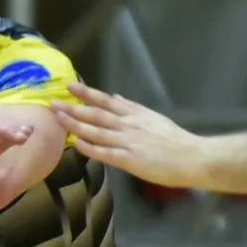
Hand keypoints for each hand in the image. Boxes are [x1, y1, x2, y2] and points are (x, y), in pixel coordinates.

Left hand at [51, 81, 208, 187]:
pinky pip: (106, 153)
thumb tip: (114, 97)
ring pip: (97, 132)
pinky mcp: (131, 160)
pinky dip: (90, 148)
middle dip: (73, 108)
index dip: (87, 93)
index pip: (106, 101)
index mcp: (135, 114)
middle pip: (96, 114)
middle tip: (53, 102)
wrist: (193, 157)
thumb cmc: (175, 141)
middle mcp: (129, 125)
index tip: (70, 85)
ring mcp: (129, 142)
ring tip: (58, 118)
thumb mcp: (154, 118)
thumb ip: (132, 108)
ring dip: (76, 125)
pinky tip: (76, 144)